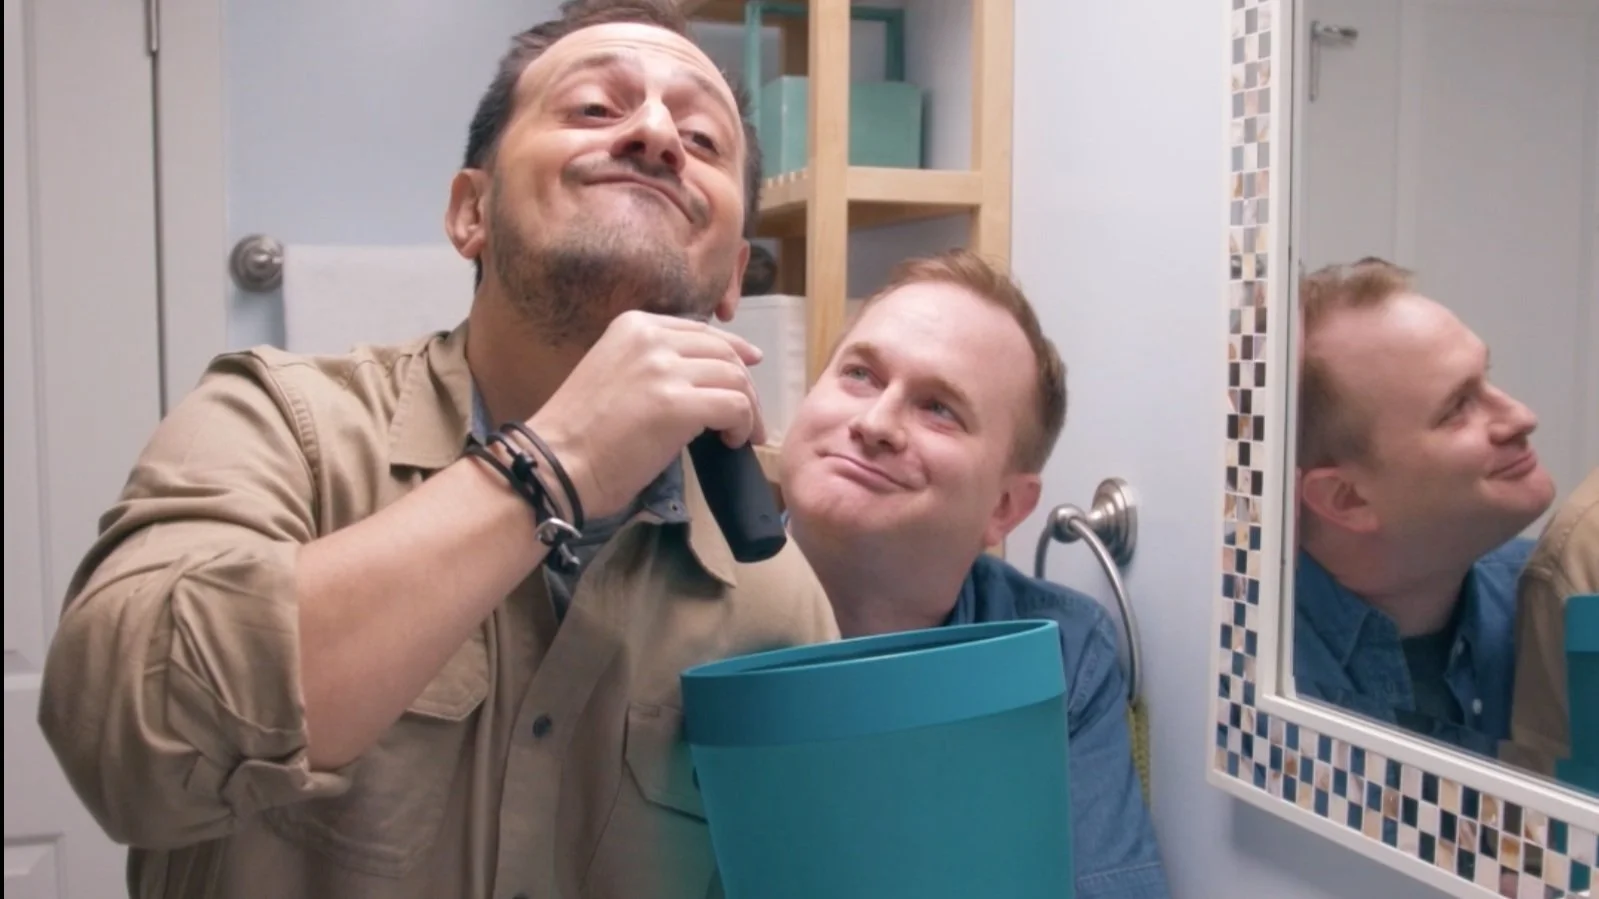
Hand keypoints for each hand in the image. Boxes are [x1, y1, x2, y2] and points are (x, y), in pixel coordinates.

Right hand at [528, 311, 764, 519]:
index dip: (733, 350)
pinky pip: (735, 405)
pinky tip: (731, 442)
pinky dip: (743, 424)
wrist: (556, 465)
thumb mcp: (614, 373)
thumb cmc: (580, 434)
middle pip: (724, 352)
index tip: (749, 366)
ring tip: (740, 435)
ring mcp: (664, 369)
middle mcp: (651, 338)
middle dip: (745, 384)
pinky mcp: (678, 404)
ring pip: (735, 378)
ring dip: (747, 409)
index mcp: (634, 325)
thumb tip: (700, 377)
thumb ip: (652, 365)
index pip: (700, 331)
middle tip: (748, 416)